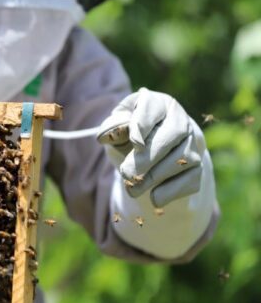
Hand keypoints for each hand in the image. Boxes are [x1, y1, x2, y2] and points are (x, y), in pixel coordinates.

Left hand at [97, 88, 206, 206]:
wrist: (149, 155)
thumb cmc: (128, 136)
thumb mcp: (117, 130)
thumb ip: (112, 130)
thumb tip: (104, 136)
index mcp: (158, 104)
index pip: (152, 108)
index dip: (144, 124)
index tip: (135, 142)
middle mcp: (180, 120)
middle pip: (172, 134)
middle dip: (148, 157)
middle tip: (126, 174)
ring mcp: (192, 143)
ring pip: (182, 158)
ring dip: (156, 177)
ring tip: (132, 190)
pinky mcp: (198, 167)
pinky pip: (190, 179)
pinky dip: (171, 191)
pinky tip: (153, 198)